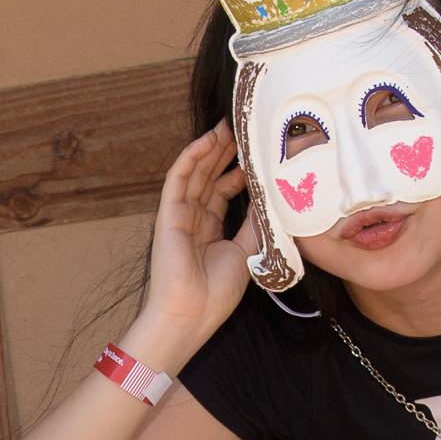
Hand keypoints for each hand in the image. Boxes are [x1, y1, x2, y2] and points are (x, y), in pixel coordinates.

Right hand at [135, 125, 254, 363]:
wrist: (191, 313)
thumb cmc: (216, 292)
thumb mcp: (246, 251)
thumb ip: (255, 223)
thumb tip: (272, 198)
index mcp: (211, 229)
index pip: (224, 190)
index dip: (239, 170)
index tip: (257, 153)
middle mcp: (194, 218)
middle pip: (210, 176)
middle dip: (226, 152)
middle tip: (244, 129)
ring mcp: (180, 214)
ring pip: (196, 171)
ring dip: (211, 148)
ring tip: (229, 126)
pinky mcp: (168, 213)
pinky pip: (179, 177)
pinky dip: (192, 156)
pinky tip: (208, 139)